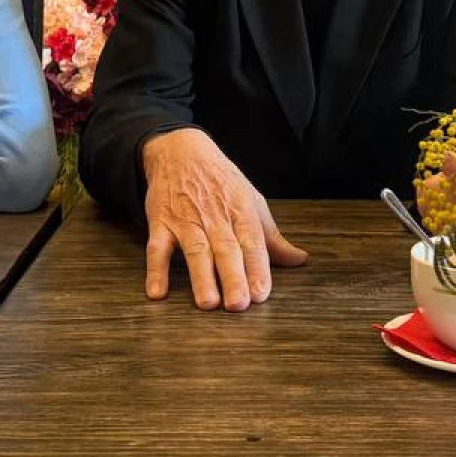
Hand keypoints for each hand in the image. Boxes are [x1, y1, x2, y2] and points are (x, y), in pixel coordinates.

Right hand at [140, 128, 307, 310]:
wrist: (181, 151)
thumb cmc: (221, 181)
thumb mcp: (251, 201)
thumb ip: (272, 237)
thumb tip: (300, 260)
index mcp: (241, 211)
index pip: (252, 242)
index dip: (258, 268)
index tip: (261, 293)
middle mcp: (215, 217)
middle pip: (226, 249)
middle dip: (233, 277)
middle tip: (239, 305)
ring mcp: (186, 220)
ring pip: (195, 250)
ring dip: (201, 277)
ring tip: (208, 303)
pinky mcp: (160, 223)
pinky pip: (157, 248)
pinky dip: (155, 270)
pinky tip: (157, 291)